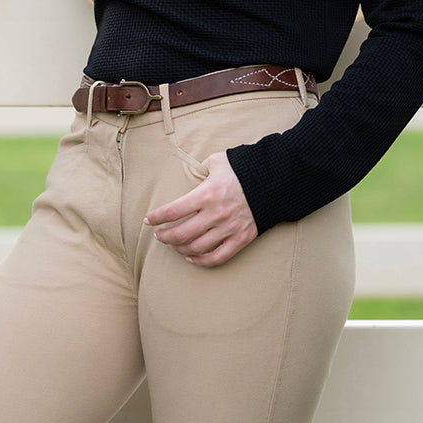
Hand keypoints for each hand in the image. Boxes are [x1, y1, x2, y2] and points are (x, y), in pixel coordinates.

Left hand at [144, 151, 257, 266]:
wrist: (274, 181)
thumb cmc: (243, 169)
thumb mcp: (218, 161)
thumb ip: (200, 168)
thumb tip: (190, 173)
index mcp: (207, 193)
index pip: (173, 210)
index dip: (156, 217)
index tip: (147, 220)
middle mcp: (216, 214)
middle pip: (181, 234)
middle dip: (164, 237)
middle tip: (158, 235)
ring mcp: (229, 228)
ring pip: (196, 248)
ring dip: (179, 249)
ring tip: (173, 244)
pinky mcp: (241, 239)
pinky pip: (217, 257)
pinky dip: (201, 261)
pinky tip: (191, 258)